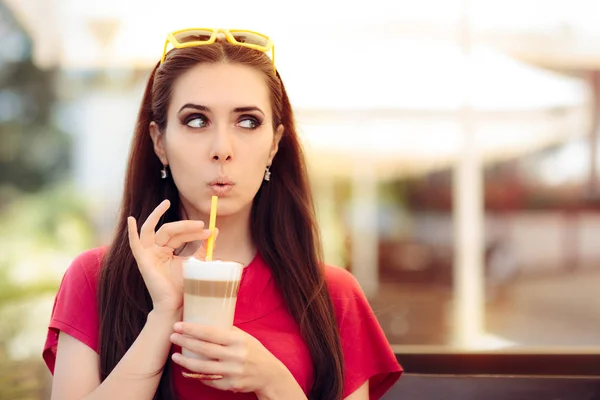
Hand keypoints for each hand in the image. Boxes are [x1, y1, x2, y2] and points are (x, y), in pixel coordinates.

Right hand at [127, 200, 214, 313]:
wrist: (177, 305)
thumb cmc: (186, 286)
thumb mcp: (197, 262)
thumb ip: (203, 246)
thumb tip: (215, 230)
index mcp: (168, 250)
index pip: (181, 234)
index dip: (195, 231)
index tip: (211, 232)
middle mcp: (157, 250)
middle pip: (170, 230)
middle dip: (186, 226)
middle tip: (201, 225)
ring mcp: (148, 254)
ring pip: (156, 230)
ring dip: (159, 215)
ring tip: (166, 202)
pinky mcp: (142, 261)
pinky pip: (135, 244)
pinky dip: (132, 232)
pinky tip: (131, 220)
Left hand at [169, 323, 288, 394]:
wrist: (268, 374)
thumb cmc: (254, 351)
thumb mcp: (244, 337)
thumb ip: (227, 331)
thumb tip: (205, 320)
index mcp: (238, 341)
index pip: (210, 333)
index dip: (192, 329)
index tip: (178, 325)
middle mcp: (235, 356)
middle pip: (204, 349)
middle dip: (185, 342)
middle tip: (172, 336)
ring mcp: (232, 372)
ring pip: (202, 367)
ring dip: (186, 361)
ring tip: (175, 355)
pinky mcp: (229, 385)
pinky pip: (208, 380)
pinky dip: (195, 374)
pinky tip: (186, 370)